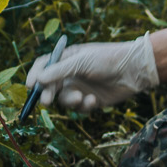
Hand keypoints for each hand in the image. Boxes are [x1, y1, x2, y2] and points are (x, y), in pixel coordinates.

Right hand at [27, 37, 158, 111]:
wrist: (135, 69)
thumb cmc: (108, 58)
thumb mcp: (81, 61)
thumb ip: (59, 71)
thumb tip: (37, 80)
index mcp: (66, 59)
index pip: (44, 66)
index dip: (35, 75)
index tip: (31, 85)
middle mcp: (71, 74)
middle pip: (50, 86)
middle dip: (48, 94)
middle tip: (46, 101)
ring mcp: (81, 87)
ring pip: (64, 100)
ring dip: (70, 101)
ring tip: (81, 97)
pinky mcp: (91, 100)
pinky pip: (80, 108)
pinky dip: (84, 106)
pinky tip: (94, 99)